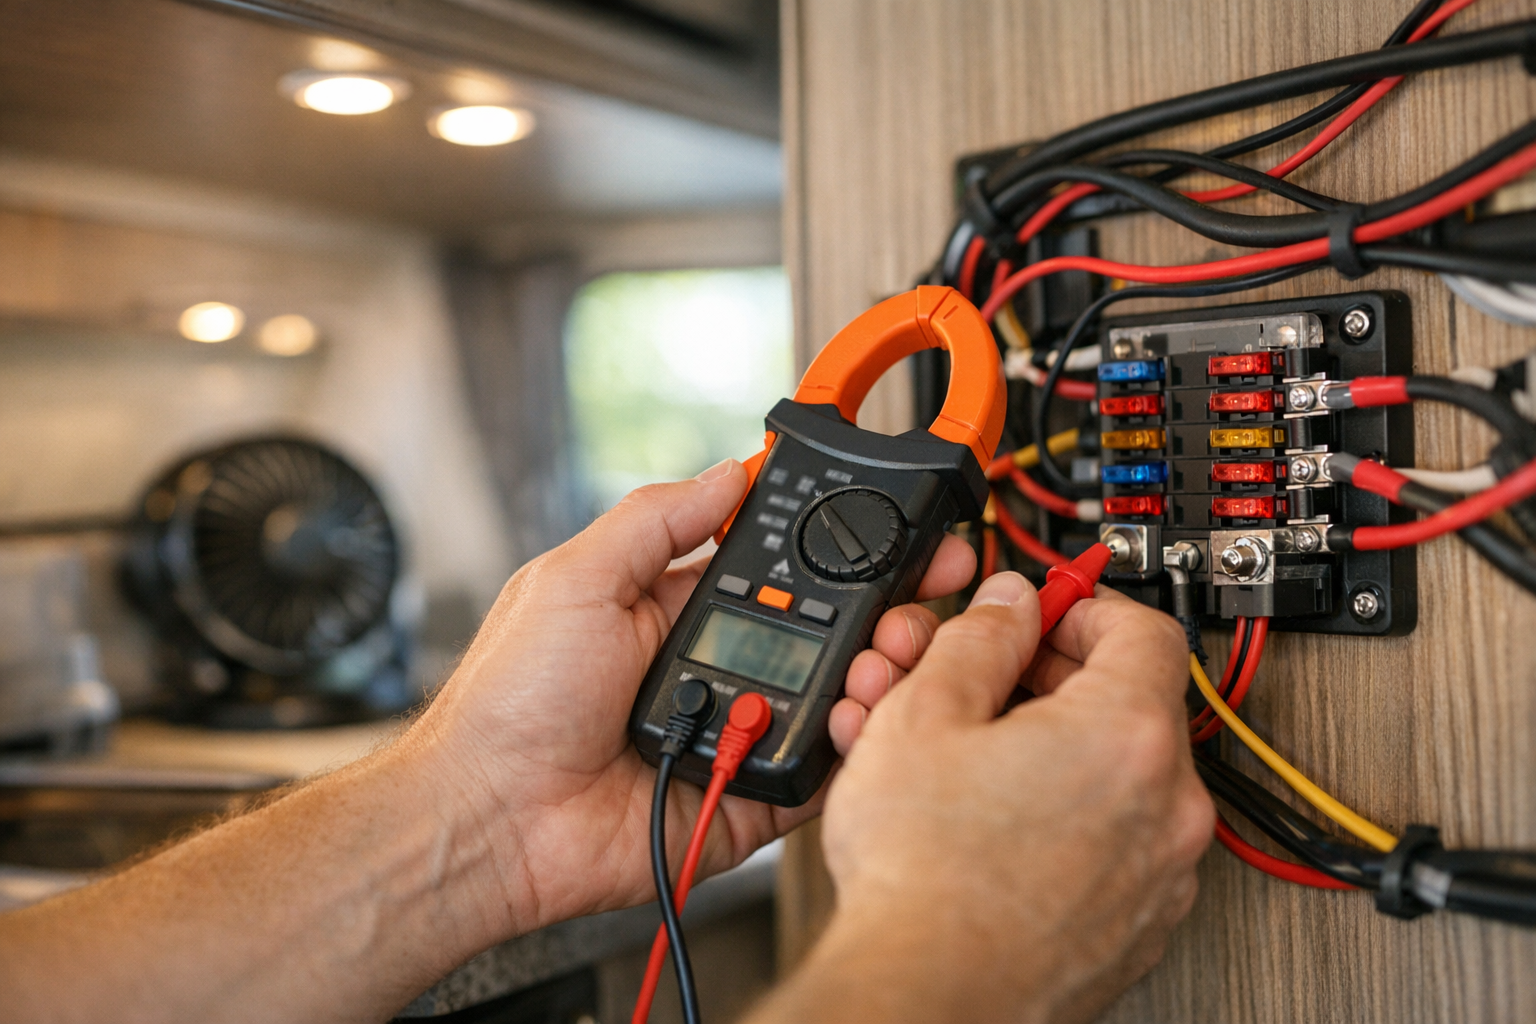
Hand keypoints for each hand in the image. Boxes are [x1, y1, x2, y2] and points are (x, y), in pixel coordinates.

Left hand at [407, 459, 976, 935]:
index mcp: (677, 608)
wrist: (489, 820)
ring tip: (884, 664)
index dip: (839, 550)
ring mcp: (739, 732)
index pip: (780, 567)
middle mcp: (719, 667)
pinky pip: (822, 772)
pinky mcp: (750, 796)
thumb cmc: (509, 703)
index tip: (894, 534)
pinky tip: (860, 721)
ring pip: (838, 699)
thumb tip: (726, 470)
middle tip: (911, 609)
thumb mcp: (575, 579)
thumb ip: (655, 522)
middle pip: (829, 632)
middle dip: (884, 613)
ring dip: (878, 675)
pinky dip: (854, 749)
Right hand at [751, 572, 1213, 1023]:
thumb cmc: (923, 876)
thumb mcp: (924, 713)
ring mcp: (1161, 875)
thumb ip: (979, 638)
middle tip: (996, 682)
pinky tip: (999, 821)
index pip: (1145, 629)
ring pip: (1122, 778)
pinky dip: (1071, 817)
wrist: (925, 994)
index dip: (1086, 604)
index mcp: (1128, 736)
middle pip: (1134, 703)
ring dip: (1060, 749)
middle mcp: (1168, 807)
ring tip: (979, 758)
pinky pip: (1117, 843)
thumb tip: (1007, 605)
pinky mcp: (1138, 926)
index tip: (1047, 610)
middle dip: (1061, 679)